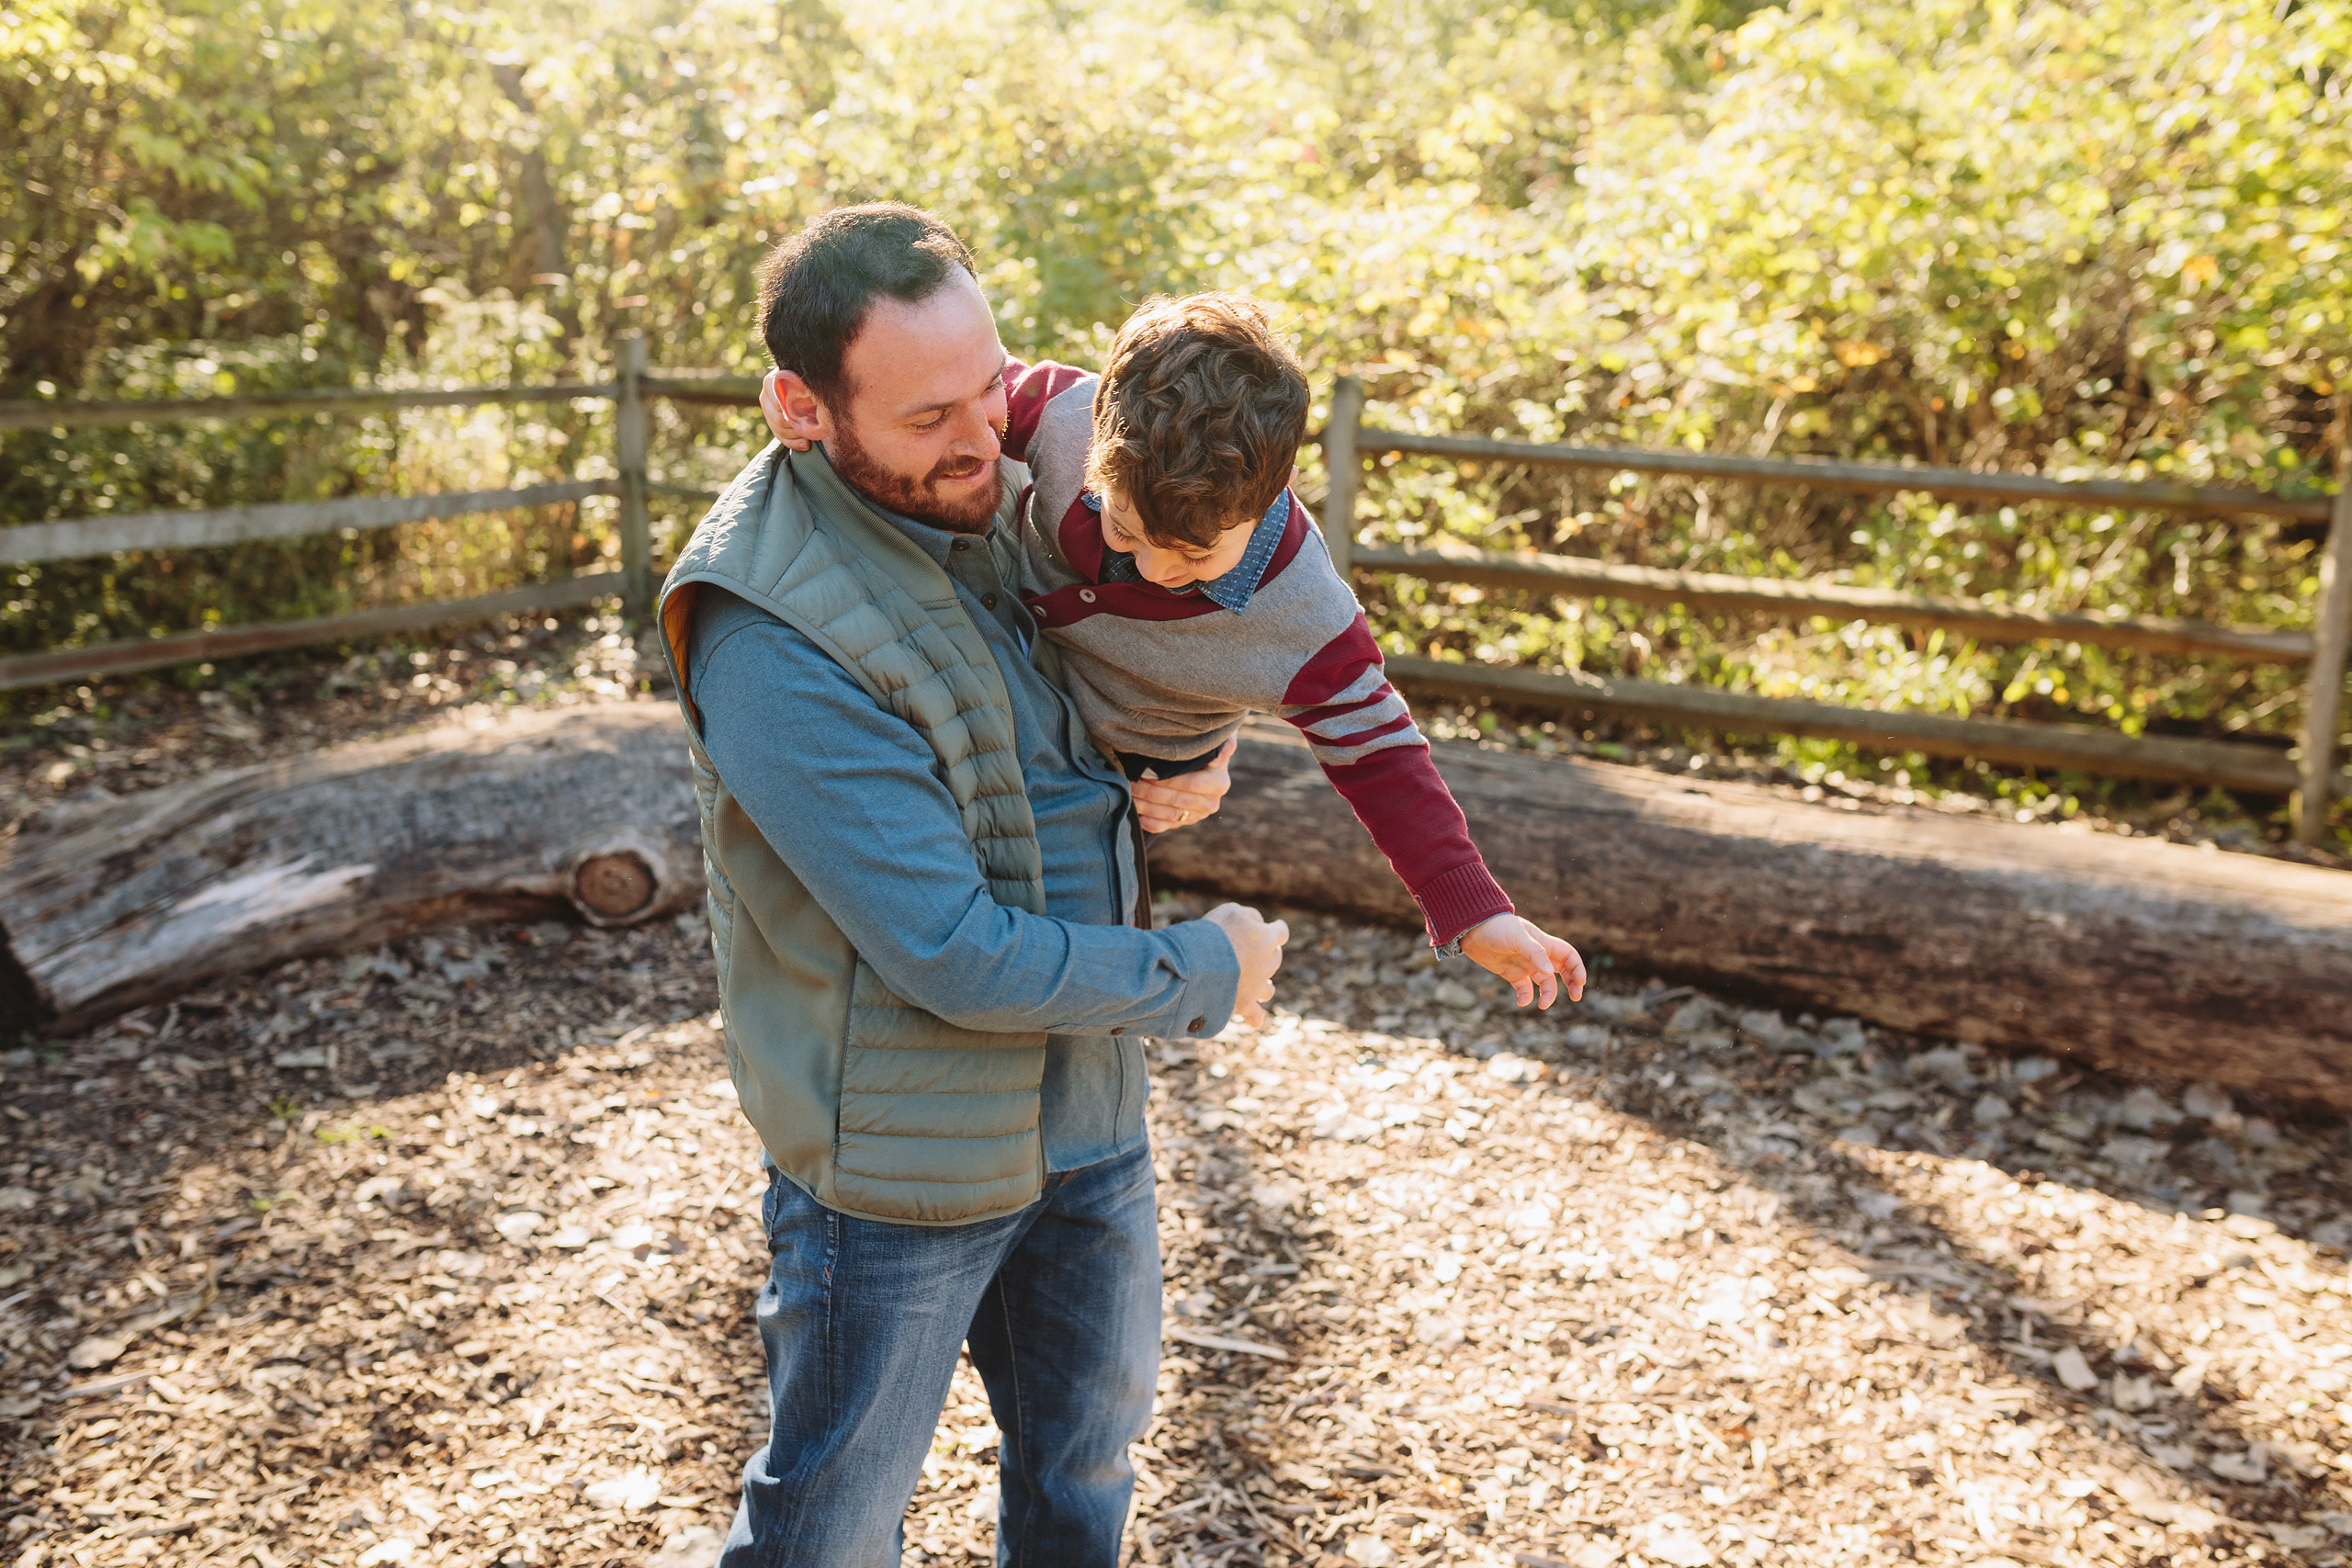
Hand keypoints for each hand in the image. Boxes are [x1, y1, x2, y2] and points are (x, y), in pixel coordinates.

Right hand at [760, 370, 813, 451]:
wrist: (805, 384)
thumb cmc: (806, 379)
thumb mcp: (804, 377)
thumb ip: (803, 382)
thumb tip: (808, 392)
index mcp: (770, 383)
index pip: (776, 400)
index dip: (790, 408)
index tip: (807, 408)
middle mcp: (765, 397)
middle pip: (777, 418)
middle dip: (795, 424)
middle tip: (811, 424)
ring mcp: (768, 413)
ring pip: (778, 429)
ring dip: (796, 435)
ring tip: (811, 433)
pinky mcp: (774, 425)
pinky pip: (781, 439)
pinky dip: (794, 443)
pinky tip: (806, 444)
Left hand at [1132, 735, 1236, 834]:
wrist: (1204, 767)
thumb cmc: (1204, 750)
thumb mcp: (1216, 743)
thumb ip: (1223, 744)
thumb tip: (1222, 751)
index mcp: (1218, 783)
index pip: (1188, 784)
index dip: (1165, 780)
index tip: (1145, 772)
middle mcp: (1210, 803)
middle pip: (1175, 800)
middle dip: (1150, 792)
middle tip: (1130, 782)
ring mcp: (1197, 816)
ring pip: (1168, 814)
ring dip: (1146, 805)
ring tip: (1129, 794)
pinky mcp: (1185, 822)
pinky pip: (1165, 826)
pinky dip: (1150, 822)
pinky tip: (1137, 814)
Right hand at [1203, 900, 1287, 1028]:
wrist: (1198, 964)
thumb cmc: (1214, 933)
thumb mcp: (1231, 911)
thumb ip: (1249, 916)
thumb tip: (1258, 924)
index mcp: (1267, 939)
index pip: (1281, 932)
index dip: (1277, 929)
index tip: (1274, 927)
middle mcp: (1267, 964)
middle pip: (1275, 959)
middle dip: (1266, 954)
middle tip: (1250, 951)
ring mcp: (1256, 987)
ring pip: (1268, 989)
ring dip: (1264, 985)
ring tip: (1256, 984)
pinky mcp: (1244, 1005)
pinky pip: (1255, 1015)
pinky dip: (1255, 1016)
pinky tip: (1254, 1018)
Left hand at [1457, 914, 1585, 1008]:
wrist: (1471, 927)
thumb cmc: (1497, 927)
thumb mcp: (1517, 937)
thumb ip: (1535, 953)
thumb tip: (1551, 973)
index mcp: (1543, 943)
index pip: (1568, 956)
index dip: (1577, 968)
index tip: (1580, 983)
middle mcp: (1537, 955)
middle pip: (1562, 970)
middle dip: (1572, 983)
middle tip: (1575, 997)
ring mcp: (1525, 964)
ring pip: (1544, 982)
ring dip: (1547, 994)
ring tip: (1542, 1005)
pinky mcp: (1511, 973)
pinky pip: (1524, 989)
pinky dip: (1526, 997)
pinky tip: (1521, 1002)